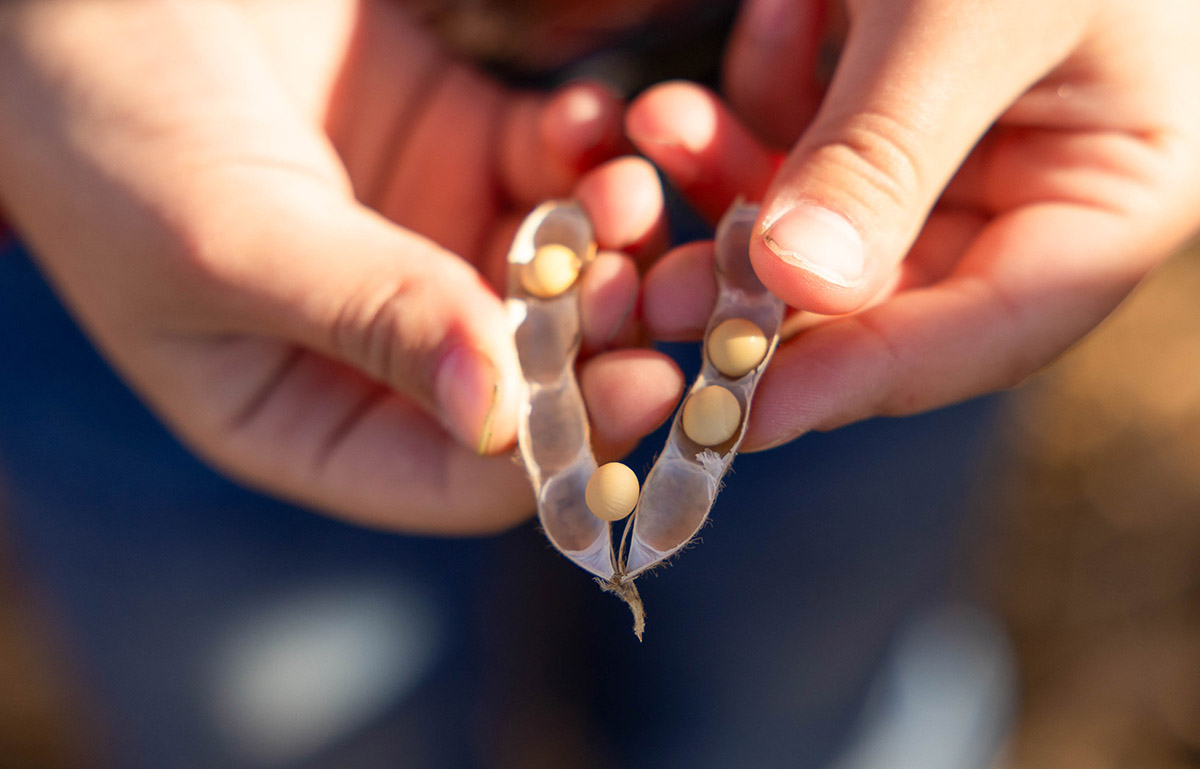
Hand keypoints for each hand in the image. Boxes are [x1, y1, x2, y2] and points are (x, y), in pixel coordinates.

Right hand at [0, 0, 681, 531]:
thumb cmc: (104, 116)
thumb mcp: (221, 235)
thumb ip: (365, 317)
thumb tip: (498, 417)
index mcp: (300, 410)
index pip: (447, 477)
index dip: (547, 453)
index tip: (634, 400)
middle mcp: (378, 343)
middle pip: (526, 384)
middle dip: (598, 348)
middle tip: (655, 295)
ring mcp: (427, 244)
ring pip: (560, 282)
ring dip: (609, 249)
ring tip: (622, 197)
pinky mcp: (460, 149)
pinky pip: (554, 176)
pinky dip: (586, 159)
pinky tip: (591, 129)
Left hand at [628, 0, 1199, 448]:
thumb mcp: (979, 10)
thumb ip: (890, 149)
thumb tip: (797, 285)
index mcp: (1107, 203)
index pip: (976, 332)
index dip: (856, 380)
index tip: (735, 416)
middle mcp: (1025, 201)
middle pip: (877, 301)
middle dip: (753, 294)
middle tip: (645, 297)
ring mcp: (944, 160)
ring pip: (810, 232)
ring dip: (724, 191)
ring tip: (659, 132)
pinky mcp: (871, 112)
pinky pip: (786, 151)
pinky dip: (735, 121)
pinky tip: (715, 65)